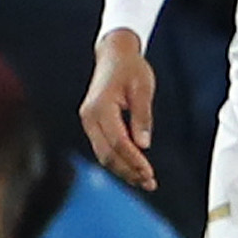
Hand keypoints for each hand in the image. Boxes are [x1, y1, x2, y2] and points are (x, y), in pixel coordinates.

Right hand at [81, 30, 159, 192]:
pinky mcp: (93, 123)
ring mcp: (88, 121)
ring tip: (143, 181)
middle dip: (128, 170)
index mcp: (100, 108)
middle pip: (107, 153)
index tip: (149, 173)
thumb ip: (142, 117)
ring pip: (103, 153)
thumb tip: (144, 145)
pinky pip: (103, 147)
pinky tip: (132, 169)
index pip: (117, 142)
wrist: (114, 55)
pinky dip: (117, 160)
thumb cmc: (131, 69)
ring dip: (122, 169)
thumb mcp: (143, 89)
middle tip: (149, 183)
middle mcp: (89, 117)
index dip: (133, 161)